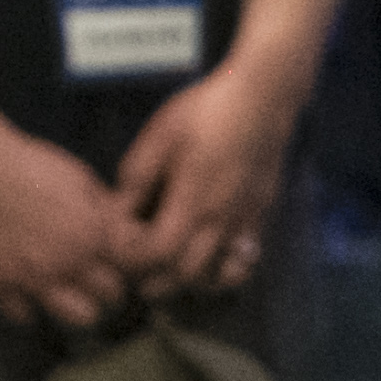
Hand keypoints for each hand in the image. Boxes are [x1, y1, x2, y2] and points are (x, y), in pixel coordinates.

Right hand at [0, 117, 141, 332]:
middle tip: (99, 285)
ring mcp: (34, 278)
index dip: (128, 269)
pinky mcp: (0, 285)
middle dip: (110, 293)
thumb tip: (127, 232)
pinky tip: (30, 297)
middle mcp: (70, 261)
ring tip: (72, 298)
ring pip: (79, 321)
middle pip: (111, 300)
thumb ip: (106, 211)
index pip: (132, 270)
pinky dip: (30, 312)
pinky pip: (25, 319)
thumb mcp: (79, 177)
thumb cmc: (27, 162)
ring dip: (79, 311)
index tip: (119, 266)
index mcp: (93, 233)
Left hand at [110, 61, 302, 300]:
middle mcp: (220, 221)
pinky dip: (221, 272)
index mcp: (191, 201)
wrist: (262, 99)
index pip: (157, 254)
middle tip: (136, 265)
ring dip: (188, 281)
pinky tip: (207, 258)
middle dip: (155, 279)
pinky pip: (242, 262)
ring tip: (169, 268)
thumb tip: (117, 209)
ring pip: (217, 277)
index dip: (133, 257)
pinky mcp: (260, 217)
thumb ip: (136, 177)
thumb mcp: (159, 136)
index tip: (120, 242)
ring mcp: (244, 223)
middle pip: (185, 277)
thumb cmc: (206, 112)